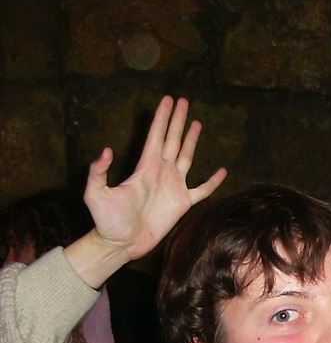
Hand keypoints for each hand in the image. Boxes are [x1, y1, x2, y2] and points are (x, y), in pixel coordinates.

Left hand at [65, 96, 226, 286]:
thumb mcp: (96, 194)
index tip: (168, 100)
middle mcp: (161, 172)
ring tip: (197, 123)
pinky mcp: (183, 203)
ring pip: (186, 157)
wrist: (122, 243)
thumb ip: (98, 172)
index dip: (162, 118)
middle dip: (178, 120)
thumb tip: (106, 150)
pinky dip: (213, 181)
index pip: (156, 136)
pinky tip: (222, 171)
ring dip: (192, 140)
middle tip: (184, 101)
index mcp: (145, 167)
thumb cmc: (107, 220)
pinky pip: (202, 190)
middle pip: (172, 140)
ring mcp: (174, 186)